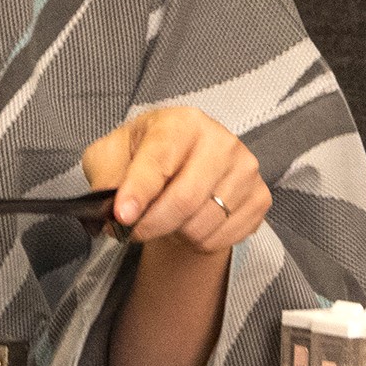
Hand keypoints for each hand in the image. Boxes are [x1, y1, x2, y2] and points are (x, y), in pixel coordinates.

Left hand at [82, 105, 267, 254]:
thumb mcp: (110, 156)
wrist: (180, 169)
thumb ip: (105, 177)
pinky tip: (188, 223)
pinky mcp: (260, 197)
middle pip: (185, 200)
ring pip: (202, 225)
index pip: (160, 162)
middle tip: (132, 231)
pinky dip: (197, 243)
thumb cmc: (142, 157)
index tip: (122, 217)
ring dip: (173, 234)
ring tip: (165, 219)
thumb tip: (108, 210)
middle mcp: (221, 142)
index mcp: (182, 123)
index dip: (139, 193)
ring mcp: (246, 170)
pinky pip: (222, 238)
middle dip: (151, 225)